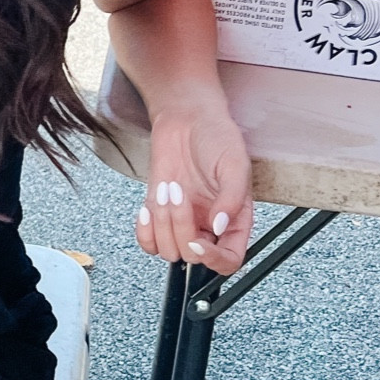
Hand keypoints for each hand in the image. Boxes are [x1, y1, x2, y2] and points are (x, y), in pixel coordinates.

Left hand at [135, 103, 252, 274]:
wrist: (186, 119)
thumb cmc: (216, 137)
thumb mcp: (235, 164)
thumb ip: (233, 198)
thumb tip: (220, 226)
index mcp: (235, 221)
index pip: (228, 260)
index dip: (213, 260)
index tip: (200, 242)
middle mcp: (209, 227)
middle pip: (192, 256)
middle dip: (181, 227)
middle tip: (181, 193)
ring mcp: (183, 222)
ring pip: (168, 250)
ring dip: (163, 222)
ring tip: (170, 188)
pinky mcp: (160, 215)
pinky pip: (148, 242)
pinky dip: (144, 229)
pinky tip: (150, 205)